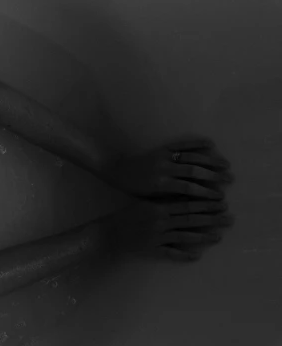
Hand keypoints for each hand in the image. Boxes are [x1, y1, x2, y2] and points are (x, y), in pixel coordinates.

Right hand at [99, 199, 233, 260]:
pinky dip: (184, 255)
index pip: (187, 204)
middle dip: (212, 218)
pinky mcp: (153, 250)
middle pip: (191, 219)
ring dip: (204, 237)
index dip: (206, 203)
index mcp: (158, 207)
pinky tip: (197, 256)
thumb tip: (185, 195)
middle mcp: (160, 222)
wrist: (107, 234)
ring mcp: (157, 237)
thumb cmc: (125, 216)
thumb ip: (163, 200)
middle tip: (229, 217)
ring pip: (185, 237)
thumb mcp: (143, 202)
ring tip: (219, 236)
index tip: (222, 202)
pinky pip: (171, 254)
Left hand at [106, 139, 232, 198]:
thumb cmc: (133, 190)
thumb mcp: (150, 199)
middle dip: (214, 176)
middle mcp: (164, 169)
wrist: (115, 170)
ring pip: (192, 157)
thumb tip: (194, 203)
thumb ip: (171, 200)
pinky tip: (210, 143)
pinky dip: (196, 142)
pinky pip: (182, 143)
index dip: (206, 193)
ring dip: (211, 160)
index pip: (188, 189)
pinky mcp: (162, 148)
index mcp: (160, 185)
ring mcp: (163, 156)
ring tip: (226, 165)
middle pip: (194, 171)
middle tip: (229, 180)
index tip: (220, 197)